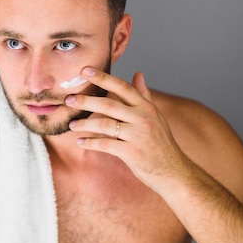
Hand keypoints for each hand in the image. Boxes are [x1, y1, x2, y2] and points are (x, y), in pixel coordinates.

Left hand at [64, 67, 190, 191]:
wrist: (173, 171)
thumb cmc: (161, 143)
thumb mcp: (155, 116)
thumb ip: (144, 95)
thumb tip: (138, 73)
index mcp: (146, 107)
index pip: (122, 87)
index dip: (103, 77)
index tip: (85, 70)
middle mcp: (143, 118)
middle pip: (109, 104)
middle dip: (86, 101)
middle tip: (68, 99)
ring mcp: (138, 135)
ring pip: (105, 124)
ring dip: (85, 124)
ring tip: (72, 125)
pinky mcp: (132, 153)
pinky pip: (106, 144)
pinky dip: (91, 143)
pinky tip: (81, 142)